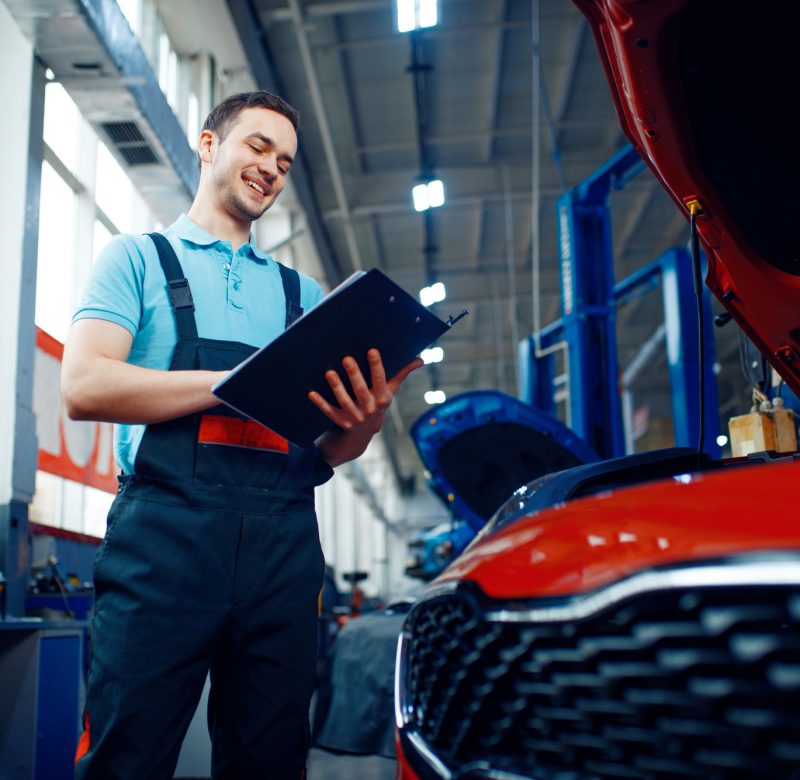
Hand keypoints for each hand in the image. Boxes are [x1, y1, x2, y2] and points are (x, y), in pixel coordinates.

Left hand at [309, 349, 422, 465]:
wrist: (363, 434)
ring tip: (329, 372)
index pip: (380, 380)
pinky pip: (329, 412)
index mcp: (382, 398)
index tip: (372, 350)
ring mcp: (354, 417)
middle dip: (354, 374)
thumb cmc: (377, 403)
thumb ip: (402, 373)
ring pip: (344, 400)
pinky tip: (311, 392)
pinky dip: (320, 403)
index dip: (376, 366)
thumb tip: (420, 360)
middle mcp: (369, 409)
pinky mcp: (340, 422)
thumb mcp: (390, 391)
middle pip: (361, 390)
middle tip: (347, 359)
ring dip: (337, 387)